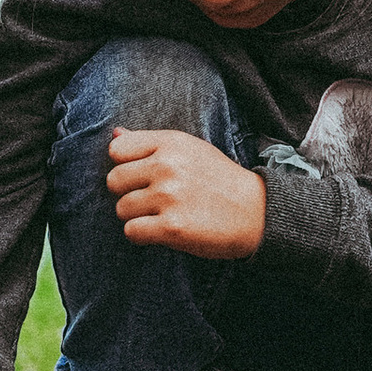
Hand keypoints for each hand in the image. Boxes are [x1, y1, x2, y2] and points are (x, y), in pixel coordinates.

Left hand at [106, 129, 266, 257]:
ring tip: (163, 215)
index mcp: (170, 143)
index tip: (144, 177)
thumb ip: (151, 143)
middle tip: (153, 200)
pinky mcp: (172, 227)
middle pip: (114, 181)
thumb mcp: (190, 149)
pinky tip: (162, 231)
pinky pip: (132, 232)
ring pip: (121, 209)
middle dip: (128, 193)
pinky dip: (143, 235)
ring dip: (137, 217)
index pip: (117, 151)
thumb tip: (115, 135)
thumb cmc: (219, 180)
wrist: (257, 212)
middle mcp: (167, 166)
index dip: (126, 167)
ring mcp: (169, 196)